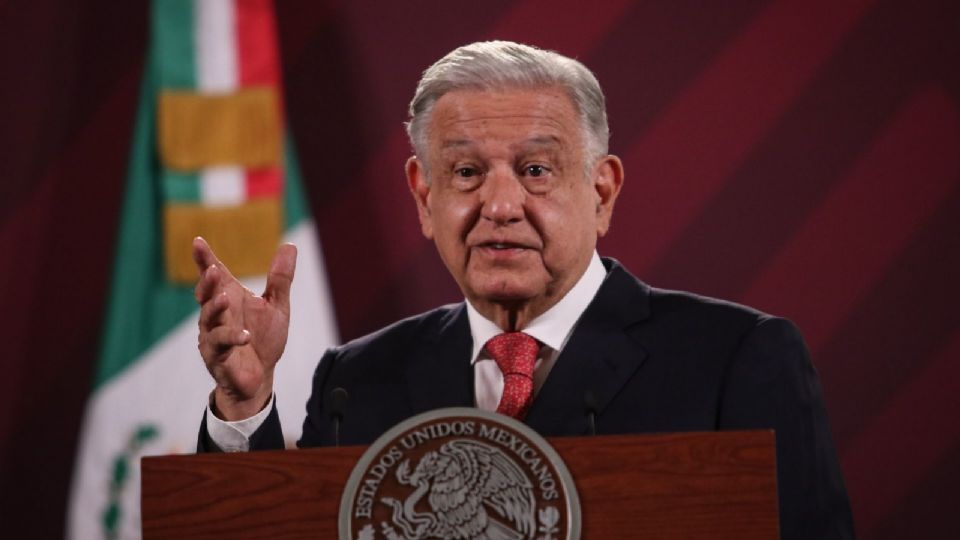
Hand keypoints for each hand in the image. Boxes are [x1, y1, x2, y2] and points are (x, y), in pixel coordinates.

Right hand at [193, 236, 296, 419]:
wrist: (260, 377)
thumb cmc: (264, 339)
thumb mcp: (277, 306)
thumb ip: (280, 278)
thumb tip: (290, 245)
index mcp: (229, 298)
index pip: (215, 276)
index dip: (205, 259)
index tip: (198, 241)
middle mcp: (217, 314)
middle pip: (206, 294)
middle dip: (207, 282)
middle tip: (212, 270)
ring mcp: (213, 334)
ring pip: (208, 318)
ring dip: (215, 307)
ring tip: (225, 298)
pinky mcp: (217, 356)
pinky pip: (220, 344)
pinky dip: (232, 338)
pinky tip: (245, 336)